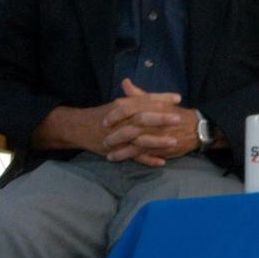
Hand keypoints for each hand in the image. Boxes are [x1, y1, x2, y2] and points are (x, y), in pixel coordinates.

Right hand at [31, 81, 184, 165]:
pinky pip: (134, 156)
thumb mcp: (118, 105)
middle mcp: (121, 119)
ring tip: (174, 141)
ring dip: (157, 140)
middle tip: (179, 117)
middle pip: (143, 117)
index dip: (161, 98)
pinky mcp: (116, 150)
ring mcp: (119, 136)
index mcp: (123, 105)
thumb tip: (154, 96)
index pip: (144, 99)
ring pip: (139, 138)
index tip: (178, 97)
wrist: (79, 128)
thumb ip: (135, 99)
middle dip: (162, 117)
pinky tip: (161, 161)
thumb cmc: (102, 115)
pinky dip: (147, 159)